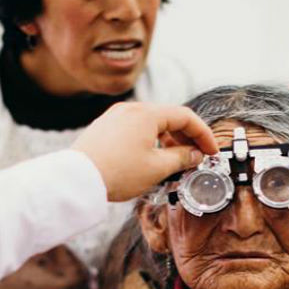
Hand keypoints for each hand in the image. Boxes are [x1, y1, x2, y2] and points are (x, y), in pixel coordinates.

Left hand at [72, 103, 218, 200]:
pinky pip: (135, 129)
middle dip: (186, 138)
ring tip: (174, 161)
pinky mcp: (105, 127)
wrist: (77, 179)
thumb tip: (195, 155)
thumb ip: (182, 158)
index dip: (203, 134)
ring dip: (167, 140)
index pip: (185, 117)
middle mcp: (131, 109)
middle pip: (168, 118)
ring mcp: (115, 116)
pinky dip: (150, 140)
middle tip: (196, 157)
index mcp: (147, 114)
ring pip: (151, 123)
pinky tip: (151, 158)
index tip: (211, 150)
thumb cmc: (116, 172)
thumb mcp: (157, 168)